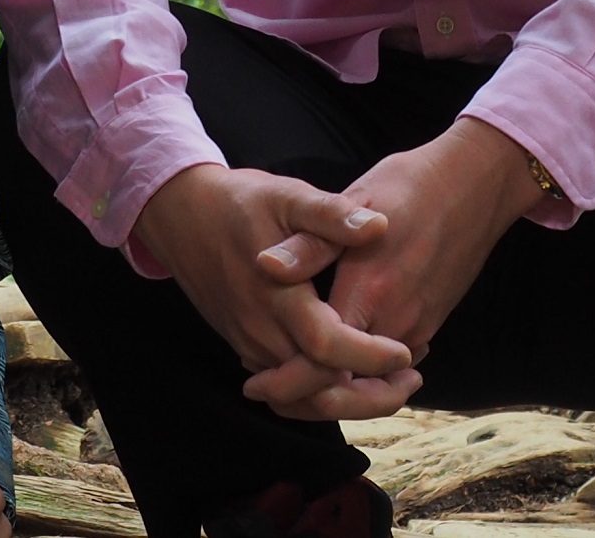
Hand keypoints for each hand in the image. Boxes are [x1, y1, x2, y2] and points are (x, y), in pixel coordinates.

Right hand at [133, 164, 417, 419]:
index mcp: (276, 295)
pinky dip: (321, 390)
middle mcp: (260, 330)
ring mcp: (249, 344)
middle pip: (317, 388)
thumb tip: (378, 226)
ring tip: (393, 384)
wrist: (181, 216)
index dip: (367, 356)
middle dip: (369, 394)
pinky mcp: (245, 346)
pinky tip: (352, 373)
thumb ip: (331, 215)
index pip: (325, 345)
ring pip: (301, 396)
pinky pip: (285, 387)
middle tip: (412, 379)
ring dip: (348, 399)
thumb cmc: (239, 202)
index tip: (405, 352)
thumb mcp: (287, 195)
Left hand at [245, 119, 538, 418]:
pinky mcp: (429, 323)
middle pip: (347, 389)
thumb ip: (311, 243)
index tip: (255, 386)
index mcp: (369, 292)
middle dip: (305, 401)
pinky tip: (332, 359)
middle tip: (267, 394)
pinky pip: (391, 365)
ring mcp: (417, 327)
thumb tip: (264, 264)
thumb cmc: (411, 185)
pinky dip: (361, 374)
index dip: (286, 384)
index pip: (322, 365)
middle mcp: (396, 321)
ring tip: (290, 382)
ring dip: (332, 392)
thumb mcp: (355, 201)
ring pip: (371, 383)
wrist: (476, 185)